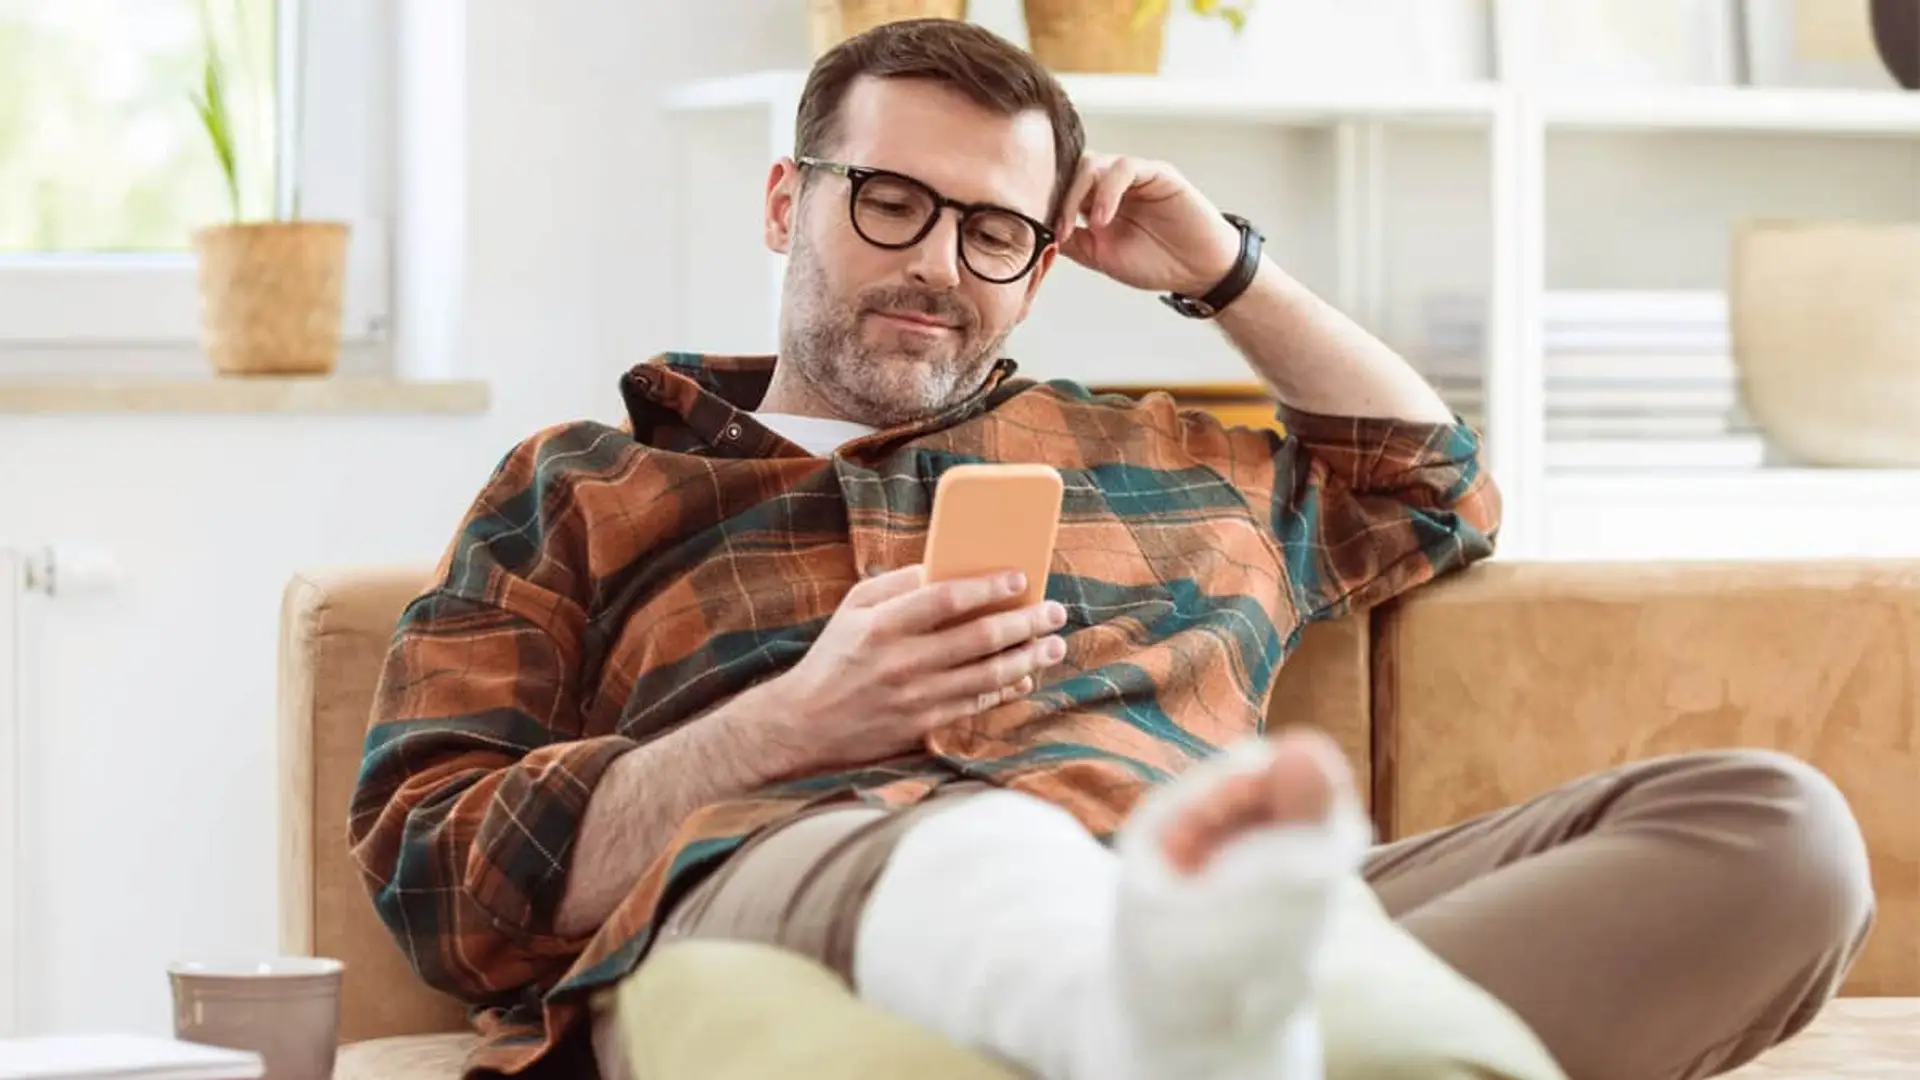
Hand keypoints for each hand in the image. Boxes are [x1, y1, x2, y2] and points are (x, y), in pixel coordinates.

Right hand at [763, 566, 1068, 774]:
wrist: (802, 726)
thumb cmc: (832, 659)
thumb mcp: (853, 609)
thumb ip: (897, 584)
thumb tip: (943, 567)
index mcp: (882, 625)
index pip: (946, 598)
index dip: (988, 587)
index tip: (1020, 578)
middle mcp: (902, 662)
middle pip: (979, 638)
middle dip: (1026, 622)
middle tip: (1054, 611)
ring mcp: (916, 698)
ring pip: (988, 676)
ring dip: (1028, 658)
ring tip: (1054, 644)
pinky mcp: (923, 727)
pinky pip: (976, 705)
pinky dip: (1006, 691)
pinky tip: (1026, 677)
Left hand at [1056, 152, 1244, 296]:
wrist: (1196, 271)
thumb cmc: (1155, 262)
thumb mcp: (1100, 256)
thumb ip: (1072, 242)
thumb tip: (1038, 235)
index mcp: (1095, 200)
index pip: (1061, 187)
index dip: (1046, 205)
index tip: (1038, 232)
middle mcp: (1111, 183)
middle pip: (1071, 171)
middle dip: (1059, 199)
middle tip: (1059, 231)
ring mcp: (1134, 175)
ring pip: (1093, 164)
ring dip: (1081, 195)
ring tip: (1086, 228)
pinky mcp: (1157, 173)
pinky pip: (1124, 168)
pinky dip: (1108, 191)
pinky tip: (1104, 219)